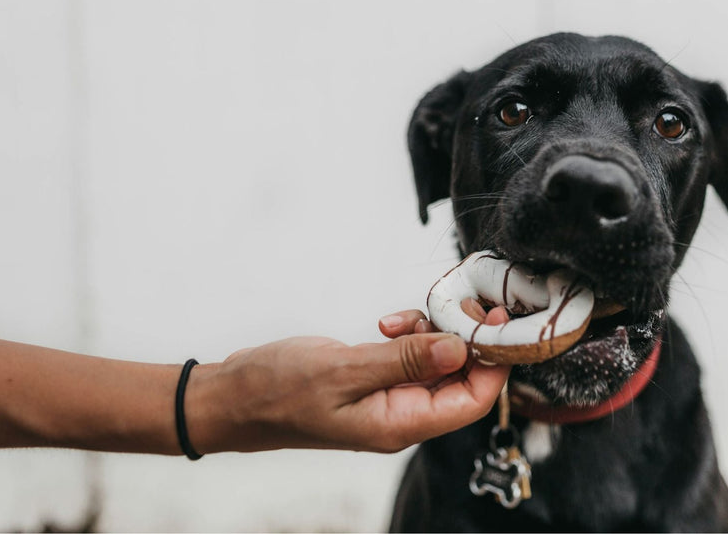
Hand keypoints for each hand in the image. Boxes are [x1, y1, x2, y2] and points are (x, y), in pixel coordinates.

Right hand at [186, 309, 510, 452]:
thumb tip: (461, 348)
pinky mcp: (375, 381)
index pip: (473, 401)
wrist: (231, 397)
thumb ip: (405, 360)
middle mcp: (402, 417)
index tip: (497, 321)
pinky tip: (386, 323)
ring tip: (406, 315)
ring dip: (434, 332)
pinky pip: (411, 357)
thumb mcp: (344, 370)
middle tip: (458, 302)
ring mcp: (389, 399)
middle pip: (462, 380)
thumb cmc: (276, 391)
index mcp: (400, 425)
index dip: (494, 362)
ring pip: (437, 363)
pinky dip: (409, 334)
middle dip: (467, 339)